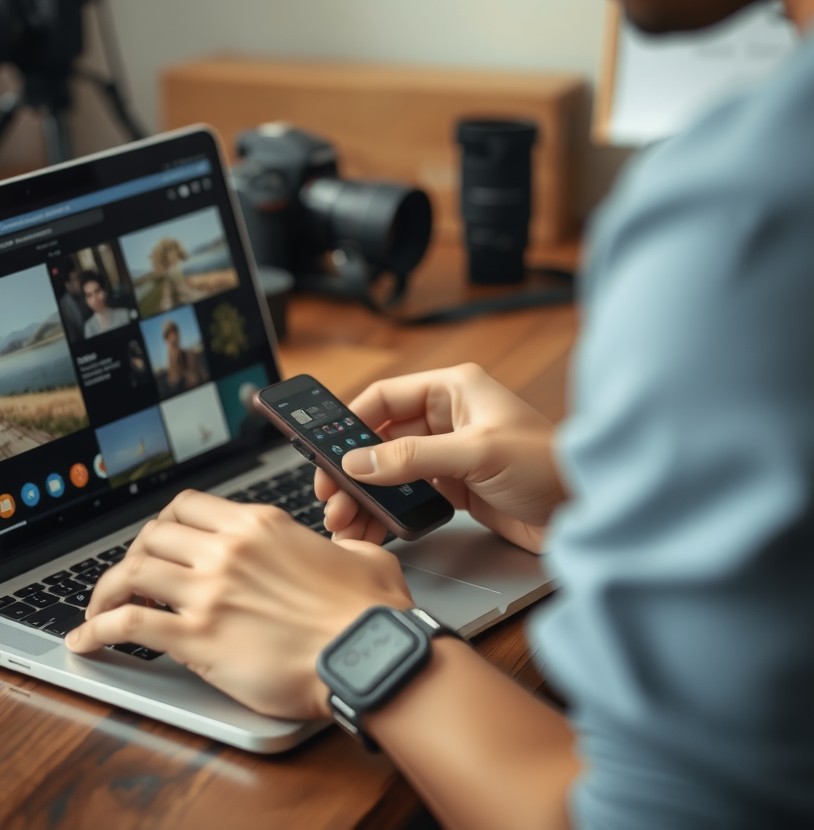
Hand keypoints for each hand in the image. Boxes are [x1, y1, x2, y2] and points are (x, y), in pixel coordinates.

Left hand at [65, 490, 413, 719]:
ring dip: (107, 591)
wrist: (368, 652)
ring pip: (132, 572)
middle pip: (152, 535)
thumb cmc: (368, 612)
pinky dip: (98, 630)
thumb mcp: (360, 554)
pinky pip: (129, 625)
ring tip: (99, 609)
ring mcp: (209, 591)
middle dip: (134, 556)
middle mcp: (227, 550)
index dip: (164, 525)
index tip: (159, 543)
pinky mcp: (198, 637)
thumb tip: (343, 550)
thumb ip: (340, 544)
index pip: (187, 506)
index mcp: (259, 525)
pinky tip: (85, 643)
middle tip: (131, 580)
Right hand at [314, 364, 563, 553]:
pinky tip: (371, 527)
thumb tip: (360, 462)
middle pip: (381, 438)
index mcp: (454, 390)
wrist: (590, 513)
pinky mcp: (456, 488)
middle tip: (330, 495)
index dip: (351, 424)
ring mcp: (449, 455)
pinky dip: (387, 511)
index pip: (385, 398)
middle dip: (353, 468)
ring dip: (366, 495)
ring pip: (390, 471)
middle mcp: (448, 418)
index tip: (326, 452)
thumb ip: (413, 456)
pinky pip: (408, 495)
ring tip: (344, 520)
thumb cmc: (551, 466)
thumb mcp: (476, 453)